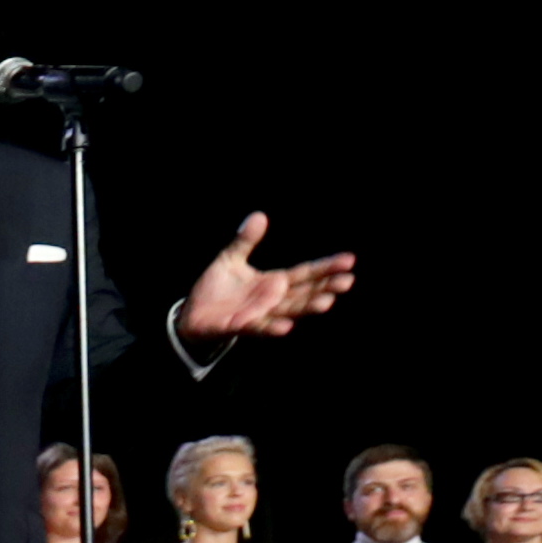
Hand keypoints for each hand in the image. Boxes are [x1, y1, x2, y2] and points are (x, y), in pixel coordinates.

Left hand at [174, 213, 359, 342]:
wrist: (191, 314)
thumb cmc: (215, 289)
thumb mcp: (230, 259)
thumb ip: (245, 241)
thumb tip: (259, 215)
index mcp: (274, 282)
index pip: (305, 273)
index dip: (326, 267)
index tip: (350, 260)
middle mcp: (272, 299)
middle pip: (304, 293)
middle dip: (325, 288)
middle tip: (348, 282)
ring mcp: (258, 314)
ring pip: (288, 311)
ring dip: (306, 307)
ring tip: (326, 303)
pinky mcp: (239, 326)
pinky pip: (258, 327)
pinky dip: (271, 327)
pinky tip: (286, 327)